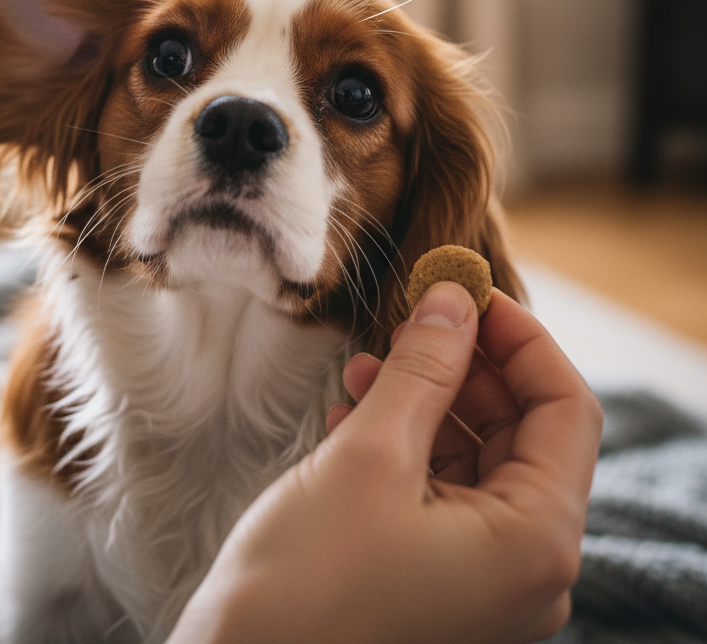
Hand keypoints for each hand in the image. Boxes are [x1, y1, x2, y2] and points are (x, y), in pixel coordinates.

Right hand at [168, 284, 602, 643]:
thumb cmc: (306, 580)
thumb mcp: (370, 454)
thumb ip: (424, 369)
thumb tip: (455, 299)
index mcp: (536, 541)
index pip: (567, 409)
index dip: (520, 339)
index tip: (467, 291)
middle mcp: (526, 567)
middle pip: (523, 432)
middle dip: (465, 366)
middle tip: (409, 319)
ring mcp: (482, 580)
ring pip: (476, 457)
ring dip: (426, 399)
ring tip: (363, 364)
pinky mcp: (437, 580)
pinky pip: (441, 491)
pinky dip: (406, 441)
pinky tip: (352, 410)